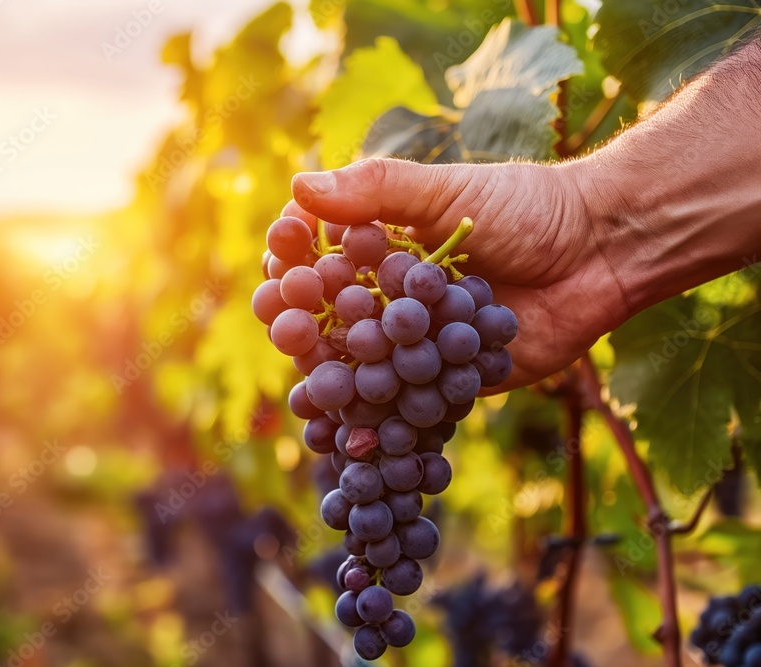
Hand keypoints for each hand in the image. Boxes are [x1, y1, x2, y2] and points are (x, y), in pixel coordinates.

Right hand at [289, 157, 630, 392]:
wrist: (602, 254)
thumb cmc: (526, 208)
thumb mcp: (447, 189)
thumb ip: (377, 190)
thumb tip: (299, 184)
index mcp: (374, 245)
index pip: (311, 252)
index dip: (290, 253)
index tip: (286, 248)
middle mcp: (383, 296)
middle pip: (320, 314)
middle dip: (296, 318)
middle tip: (289, 322)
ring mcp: (408, 342)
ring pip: (351, 364)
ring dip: (326, 373)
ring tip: (311, 379)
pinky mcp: (439, 380)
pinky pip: (399, 403)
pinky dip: (376, 420)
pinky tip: (353, 434)